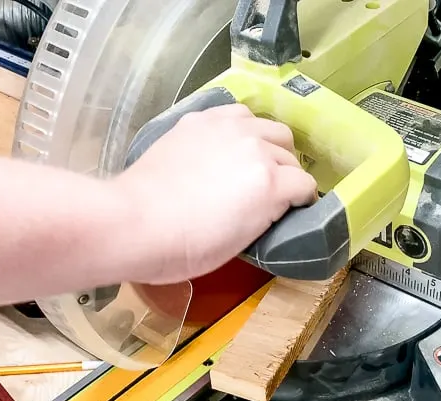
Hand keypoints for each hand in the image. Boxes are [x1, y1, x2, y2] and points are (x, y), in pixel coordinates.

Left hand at [114, 103, 317, 282]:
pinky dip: (242, 128)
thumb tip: (272, 204)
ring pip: (268, 126)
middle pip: (290, 153)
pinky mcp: (200, 119)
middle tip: (270, 189)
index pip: (305, 185)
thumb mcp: (241, 242)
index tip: (290, 211)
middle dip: (286, 172)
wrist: (136, 223)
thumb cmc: (187, 247)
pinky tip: (230, 142)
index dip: (300, 201)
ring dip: (268, 145)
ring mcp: (227, 128)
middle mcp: (256, 147)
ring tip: (253, 161)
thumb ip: (266, 214)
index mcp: (270, 183)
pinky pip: (237, 113)